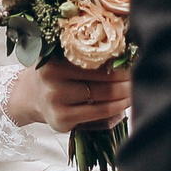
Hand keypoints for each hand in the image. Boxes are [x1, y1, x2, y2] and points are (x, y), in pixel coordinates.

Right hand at [8, 60, 131, 133]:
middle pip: (103, 78)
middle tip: (140, 73)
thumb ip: (83, 53)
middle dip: (126, 77)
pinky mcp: (62, 120)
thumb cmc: (54, 72)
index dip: (119, 59)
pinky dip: (117, 107)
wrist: (30, 96)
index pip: (96, 58)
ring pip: (103, 96)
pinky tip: (126, 102)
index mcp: (54, 58)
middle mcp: (53, 79)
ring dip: (125, 93)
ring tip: (136, 87)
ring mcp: (57, 101)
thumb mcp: (61, 56)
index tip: (135, 58)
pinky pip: (99, 112)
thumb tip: (125, 50)